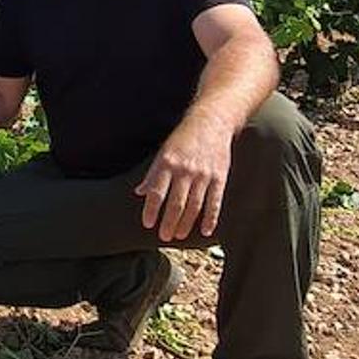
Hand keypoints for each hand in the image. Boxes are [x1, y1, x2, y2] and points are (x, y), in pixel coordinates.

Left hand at [134, 111, 233, 240]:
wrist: (211, 122)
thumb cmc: (183, 138)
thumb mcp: (163, 152)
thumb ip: (152, 174)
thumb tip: (139, 193)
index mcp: (167, 163)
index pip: (156, 192)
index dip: (151, 210)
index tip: (148, 224)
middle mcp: (185, 170)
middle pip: (176, 203)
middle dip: (169, 222)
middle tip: (164, 237)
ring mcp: (204, 175)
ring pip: (194, 206)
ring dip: (186, 223)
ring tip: (179, 235)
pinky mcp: (220, 177)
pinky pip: (214, 202)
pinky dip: (210, 218)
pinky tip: (205, 231)